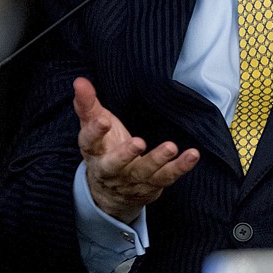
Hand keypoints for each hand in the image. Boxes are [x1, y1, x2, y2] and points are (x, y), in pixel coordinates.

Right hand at [73, 77, 199, 222]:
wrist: (111, 192)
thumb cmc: (104, 148)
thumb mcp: (93, 125)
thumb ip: (87, 103)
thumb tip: (79, 81)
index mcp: (94, 152)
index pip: (90, 142)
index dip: (95, 132)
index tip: (102, 121)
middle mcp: (111, 170)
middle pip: (115, 165)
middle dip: (125, 155)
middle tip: (138, 142)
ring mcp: (132, 180)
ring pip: (144, 172)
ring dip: (158, 160)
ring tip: (170, 146)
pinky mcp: (152, 185)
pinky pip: (167, 177)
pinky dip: (180, 167)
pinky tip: (192, 155)